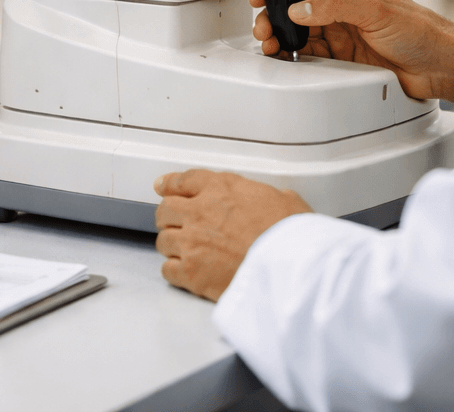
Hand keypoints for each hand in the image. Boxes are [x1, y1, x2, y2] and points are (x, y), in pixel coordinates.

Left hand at [154, 170, 311, 300]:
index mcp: (221, 189)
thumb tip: (274, 201)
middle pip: (166, 209)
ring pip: (164, 240)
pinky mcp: (191, 273)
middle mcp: (200, 212)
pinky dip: (173, 270)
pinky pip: (167, 270)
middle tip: (173, 222)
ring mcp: (192, 242)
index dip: (170, 184)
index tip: (163, 186)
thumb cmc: (290, 236)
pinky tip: (183, 271)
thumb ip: (267, 196)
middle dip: (168, 216)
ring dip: (172, 244)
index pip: (183, 180)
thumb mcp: (285, 200)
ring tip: (183, 250)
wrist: (288, 267)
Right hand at [250, 0, 453, 101]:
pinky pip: (309, 52)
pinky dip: (292, 55)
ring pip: (298, 29)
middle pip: (294, 3)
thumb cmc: (420, 29)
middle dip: (273, 14)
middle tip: (262, 28)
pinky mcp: (343, 56)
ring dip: (280, 36)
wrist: (439, 65)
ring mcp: (341, 31)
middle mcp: (341, 5)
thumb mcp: (375, 11)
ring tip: (269, 45)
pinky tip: (284, 58)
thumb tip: (297, 8)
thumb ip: (334, 7)